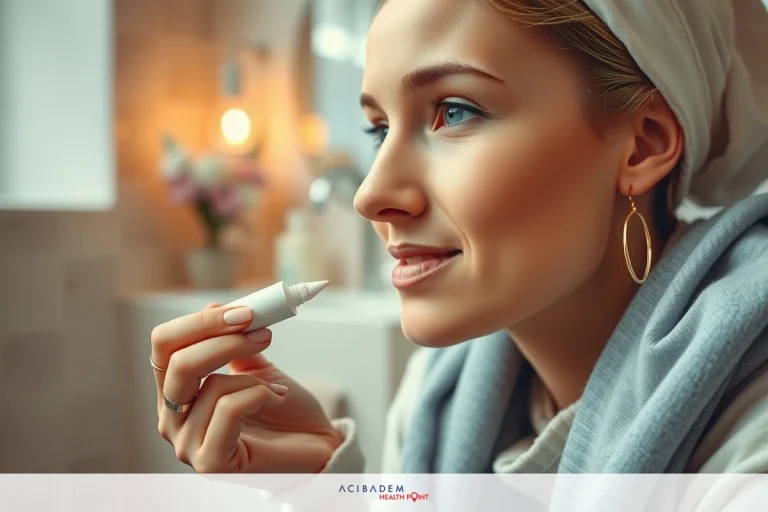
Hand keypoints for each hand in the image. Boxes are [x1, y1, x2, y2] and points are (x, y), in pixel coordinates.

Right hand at [150, 302, 343, 472]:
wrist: (314, 447)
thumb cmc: (284, 410)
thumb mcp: (255, 366)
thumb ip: (233, 341)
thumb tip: (216, 306)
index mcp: (175, 392)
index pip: (164, 345)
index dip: (200, 322)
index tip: (242, 311)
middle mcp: (171, 419)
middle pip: (176, 361)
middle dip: (222, 337)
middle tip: (261, 329)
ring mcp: (187, 444)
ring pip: (211, 385)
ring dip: (254, 377)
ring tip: (276, 388)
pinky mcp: (211, 463)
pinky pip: (229, 409)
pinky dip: (258, 395)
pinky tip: (275, 401)